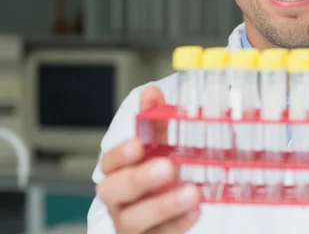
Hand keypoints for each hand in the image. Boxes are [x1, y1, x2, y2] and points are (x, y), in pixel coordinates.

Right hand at [96, 86, 200, 233]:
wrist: (162, 218)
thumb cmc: (157, 178)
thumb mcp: (158, 148)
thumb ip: (154, 122)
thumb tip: (152, 92)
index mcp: (117, 174)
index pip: (108, 163)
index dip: (120, 154)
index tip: (138, 144)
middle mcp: (118, 201)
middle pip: (113, 192)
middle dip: (138, 179)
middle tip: (167, 167)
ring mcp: (130, 225)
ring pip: (133, 220)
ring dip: (163, 205)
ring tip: (191, 192)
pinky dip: (177, 224)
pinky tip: (195, 211)